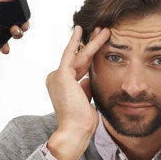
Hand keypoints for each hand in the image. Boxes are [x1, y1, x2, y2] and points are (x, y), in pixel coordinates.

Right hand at [45, 26, 110, 159]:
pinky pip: (71, 53)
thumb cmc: (82, 120)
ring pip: (79, 55)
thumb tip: (88, 78)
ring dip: (93, 42)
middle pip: (79, 58)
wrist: (76, 130)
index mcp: (62, 85)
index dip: (90, 56)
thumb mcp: (86, 99)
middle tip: (102, 30)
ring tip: (104, 29)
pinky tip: (81, 30)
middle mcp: (56, 78)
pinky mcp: (61, 74)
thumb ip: (85, 87)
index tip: (99, 46)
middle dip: (92, 44)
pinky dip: (76, 41)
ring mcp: (57, 75)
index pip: (79, 67)